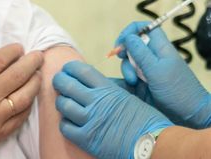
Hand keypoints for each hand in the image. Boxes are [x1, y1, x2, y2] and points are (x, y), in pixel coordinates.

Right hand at [0, 43, 42, 158]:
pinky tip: (30, 98)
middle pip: (16, 75)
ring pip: (23, 96)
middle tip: (38, 56)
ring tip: (39, 74)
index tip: (18, 48)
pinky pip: (20, 118)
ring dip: (34, 83)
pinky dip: (28, 106)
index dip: (11, 52)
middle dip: (31, 62)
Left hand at [53, 61, 171, 158]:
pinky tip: (69, 122)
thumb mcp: (128, 96)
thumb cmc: (145, 119)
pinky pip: (66, 128)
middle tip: (59, 82)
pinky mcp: (87, 139)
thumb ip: (110, 89)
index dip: (70, 68)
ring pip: (63, 105)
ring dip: (61, 102)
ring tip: (63, 102)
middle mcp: (97, 102)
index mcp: (108, 89)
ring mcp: (90, 121)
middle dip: (59, 81)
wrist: (152, 142)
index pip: (81, 71)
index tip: (67, 69)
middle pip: (67, 85)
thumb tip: (95, 84)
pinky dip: (65, 123)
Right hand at [116, 22, 210, 128]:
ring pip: (131, 61)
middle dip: (126, 53)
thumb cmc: (177, 91)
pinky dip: (129, 78)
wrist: (190, 114)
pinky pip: (133, 75)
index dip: (131, 31)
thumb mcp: (157, 71)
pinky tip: (133, 86)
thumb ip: (141, 53)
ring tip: (134, 82)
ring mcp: (150, 69)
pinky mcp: (146, 83)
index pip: (145, 28)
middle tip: (122, 60)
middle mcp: (155, 56)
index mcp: (161, 48)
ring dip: (127, 69)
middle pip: (134, 45)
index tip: (121, 42)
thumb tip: (128, 37)